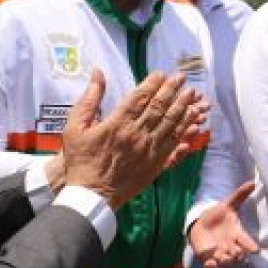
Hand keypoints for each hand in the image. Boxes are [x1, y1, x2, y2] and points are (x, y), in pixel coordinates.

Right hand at [59, 70, 208, 209]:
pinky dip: (184, 129)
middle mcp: (136, 134)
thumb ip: (89, 99)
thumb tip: (97, 72)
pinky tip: (192, 119)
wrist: (92, 194)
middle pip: (158, 107)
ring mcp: (148, 149)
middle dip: (171, 90)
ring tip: (191, 92)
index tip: (161, 73)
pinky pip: (174, 142)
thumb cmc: (81, 160)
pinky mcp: (156, 162)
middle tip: (181, 77)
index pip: (139, 98)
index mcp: (116, 124)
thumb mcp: (74, 127)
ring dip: (182, 106)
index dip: (152, 84)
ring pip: (170, 123)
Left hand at [186, 181, 257, 267]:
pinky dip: (211, 267)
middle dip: (238, 256)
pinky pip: (211, 267)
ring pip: (227, 263)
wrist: (200, 224)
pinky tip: (211, 264)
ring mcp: (219, 254)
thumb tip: (253, 182)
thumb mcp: (227, 205)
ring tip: (223, 258)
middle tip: (235, 252)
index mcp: (237, 235)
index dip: (251, 247)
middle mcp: (230, 246)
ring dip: (226, 262)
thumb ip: (239, 195)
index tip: (255, 250)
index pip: (248, 243)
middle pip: (239, 256)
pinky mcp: (208, 258)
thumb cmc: (217, 215)